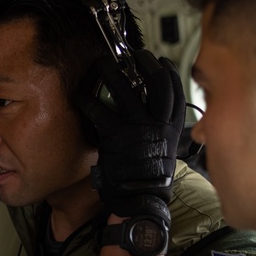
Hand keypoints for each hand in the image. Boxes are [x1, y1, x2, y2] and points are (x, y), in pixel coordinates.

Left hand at [79, 51, 184, 218]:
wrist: (141, 199)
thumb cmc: (149, 177)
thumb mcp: (164, 149)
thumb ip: (161, 129)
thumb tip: (155, 117)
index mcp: (172, 125)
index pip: (176, 90)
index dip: (167, 71)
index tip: (159, 61)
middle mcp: (158, 122)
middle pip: (156, 81)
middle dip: (143, 63)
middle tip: (132, 56)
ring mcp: (138, 126)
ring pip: (126, 88)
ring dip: (112, 72)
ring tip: (102, 64)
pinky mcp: (116, 134)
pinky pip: (99, 110)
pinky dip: (87, 100)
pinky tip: (80, 96)